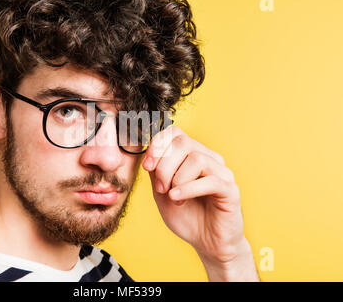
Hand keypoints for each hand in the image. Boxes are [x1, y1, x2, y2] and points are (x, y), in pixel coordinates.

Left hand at [142, 126, 258, 280]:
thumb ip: (156, 171)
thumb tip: (148, 154)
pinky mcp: (230, 189)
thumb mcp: (162, 192)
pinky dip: (188, 188)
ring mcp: (222, 172)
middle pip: (182, 143)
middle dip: (164, 165)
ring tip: (173, 198)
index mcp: (192, 155)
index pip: (175, 133)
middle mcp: (209, 159)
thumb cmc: (186, 216)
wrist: (207, 244)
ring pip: (196, 159)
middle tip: (161, 188)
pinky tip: (177, 199)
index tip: (147, 166)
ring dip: (177, 179)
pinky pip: (210, 180)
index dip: (158, 145)